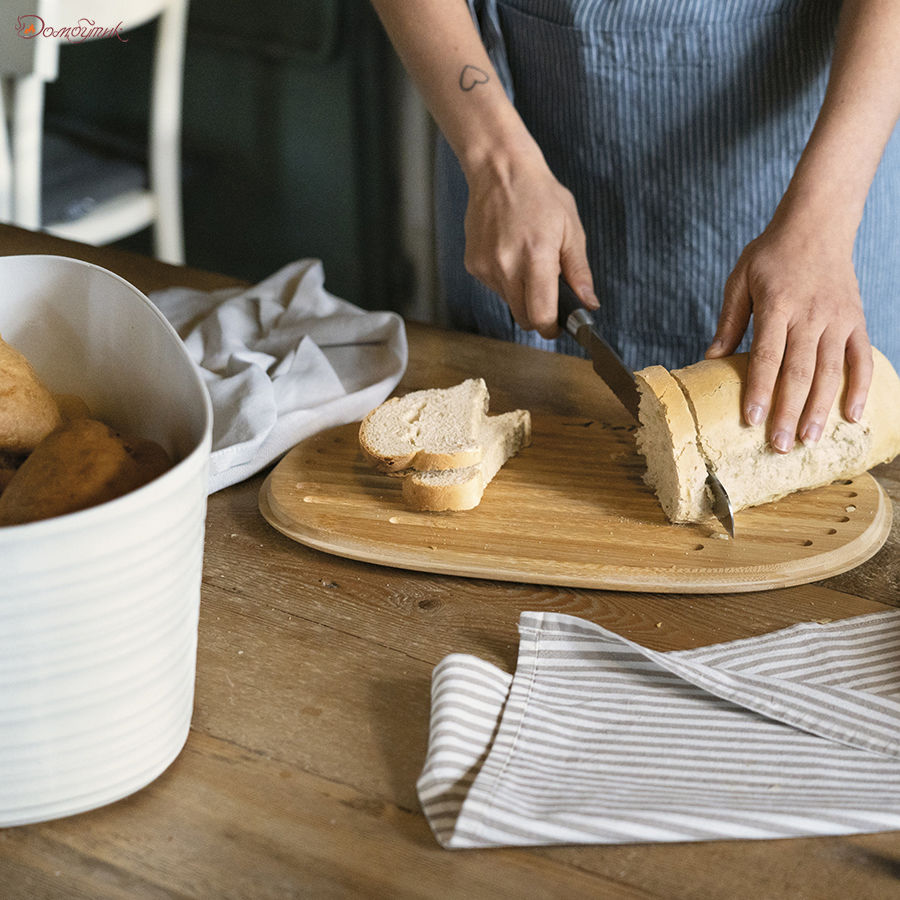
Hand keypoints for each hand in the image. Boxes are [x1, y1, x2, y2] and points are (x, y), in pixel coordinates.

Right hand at [461, 149, 597, 337]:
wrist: (500, 171)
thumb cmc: (540, 196)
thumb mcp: (571, 229)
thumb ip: (579, 271)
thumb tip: (589, 303)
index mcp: (536, 257)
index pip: (540, 315)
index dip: (551, 328)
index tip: (557, 325)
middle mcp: (507, 266)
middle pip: (523, 317)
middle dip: (537, 314)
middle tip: (547, 294)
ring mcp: (486, 267)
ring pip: (508, 302)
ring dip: (521, 293)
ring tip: (527, 259)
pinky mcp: (473, 265)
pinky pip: (494, 287)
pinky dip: (505, 280)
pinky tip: (510, 252)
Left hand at [706, 218, 872, 452]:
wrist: (818, 224)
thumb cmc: (771, 255)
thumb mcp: (739, 280)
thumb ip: (728, 322)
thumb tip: (710, 361)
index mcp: (777, 306)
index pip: (767, 357)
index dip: (759, 390)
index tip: (751, 420)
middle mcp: (810, 315)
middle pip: (799, 372)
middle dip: (789, 412)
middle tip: (780, 446)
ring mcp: (837, 319)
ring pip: (830, 371)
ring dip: (820, 409)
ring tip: (809, 440)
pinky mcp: (855, 320)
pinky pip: (861, 359)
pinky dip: (859, 388)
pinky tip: (851, 416)